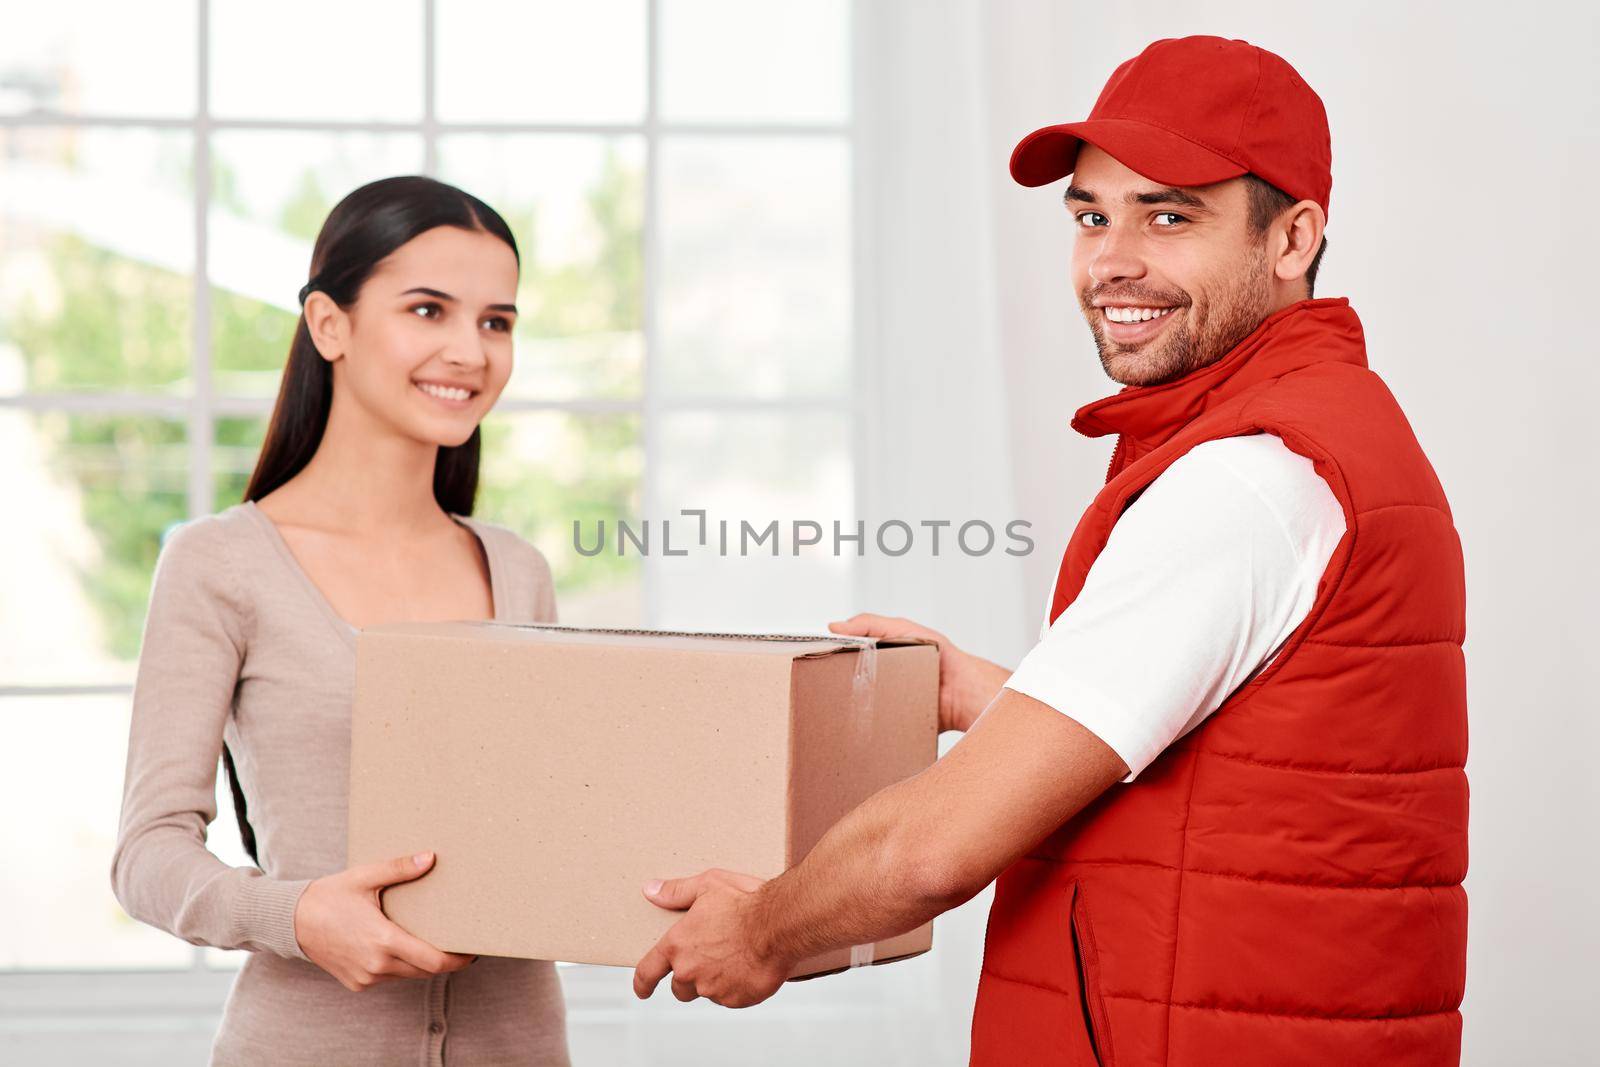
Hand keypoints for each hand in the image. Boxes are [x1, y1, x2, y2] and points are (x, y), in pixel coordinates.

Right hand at [293, 851, 475, 991]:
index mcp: (383, 941)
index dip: (458, 960)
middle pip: (425, 970)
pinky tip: (399, 946)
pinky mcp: (356, 983)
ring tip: (431, 940)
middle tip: (459, 942)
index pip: (433, 961)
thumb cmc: (329, 896)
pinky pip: (388, 978)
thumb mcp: (365, 877)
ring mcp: (365, 978)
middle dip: (444, 959)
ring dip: (421, 962)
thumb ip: (400, 869)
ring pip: (407, 975)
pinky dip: (399, 966)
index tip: (472, 950)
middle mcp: (376, 966)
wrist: (290, 922)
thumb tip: (431, 857)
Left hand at [633, 869, 793, 1007]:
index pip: (648, 972)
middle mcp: (690, 971)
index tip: (642, 989)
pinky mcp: (735, 1000)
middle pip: (679, 988)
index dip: (642, 983)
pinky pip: (731, 998)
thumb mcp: (708, 885)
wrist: (779, 925)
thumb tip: (651, 890)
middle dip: (689, 978)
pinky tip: (749, 967)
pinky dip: (737, 987)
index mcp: (677, 946)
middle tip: (709, 960)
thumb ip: (676, 891)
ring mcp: (712, 989)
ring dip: (715, 981)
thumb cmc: (745, 902)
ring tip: (736, 957)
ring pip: (707, 992)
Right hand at [829, 613, 1010, 733]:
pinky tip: (855, 721)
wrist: (962, 692)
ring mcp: (884, 702)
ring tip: (835, 705)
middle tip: (820, 686)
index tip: (812, 660)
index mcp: (879, 655)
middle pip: (846, 682)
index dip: (829, 657)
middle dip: (833, 685)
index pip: (846, 656)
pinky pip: (871, 725)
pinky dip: (863, 725)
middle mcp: (879, 679)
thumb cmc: (939, 656)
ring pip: (856, 704)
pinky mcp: (891, 723)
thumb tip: (834, 625)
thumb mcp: (902, 629)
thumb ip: (870, 623)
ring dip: (847, 706)